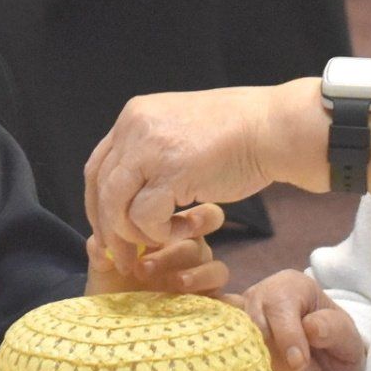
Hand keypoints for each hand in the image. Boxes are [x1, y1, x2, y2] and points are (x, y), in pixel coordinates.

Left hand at [83, 88, 280, 271]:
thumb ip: (151, 150)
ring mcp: (151, 149)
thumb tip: (131, 186)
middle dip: (108, 228)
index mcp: (134, 115)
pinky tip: (184, 229)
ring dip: (134, 234)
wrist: (272, 126)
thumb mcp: (179, 129)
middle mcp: (135, 128)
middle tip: (121, 254)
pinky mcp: (172, 173)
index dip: (98, 203)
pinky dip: (160, 232)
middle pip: (100, 188)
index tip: (109, 229)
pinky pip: (146, 217)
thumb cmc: (237, 131)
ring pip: (116, 206)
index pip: (97, 166)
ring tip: (160, 242)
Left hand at [84, 203, 229, 297]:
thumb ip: (101, 250)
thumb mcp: (102, 268)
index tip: (174, 224)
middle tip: (144, 267)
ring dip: (199, 275)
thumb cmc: (110, 291)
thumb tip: (100, 244)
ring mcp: (201, 285)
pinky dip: (229, 305)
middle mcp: (191, 258)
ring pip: (218, 270)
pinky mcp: (208, 311)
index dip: (198, 217)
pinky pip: (230, 305)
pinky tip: (216, 307)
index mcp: (173, 237)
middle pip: (200, 245)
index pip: (200, 217)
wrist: (109, 328)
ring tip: (176, 284)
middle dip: (174, 253)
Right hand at [229, 269, 366, 370]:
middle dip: (280, 359)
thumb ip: (334, 329)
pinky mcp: (231, 344)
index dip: (287, 337)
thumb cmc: (336, 347)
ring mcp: (239, 321)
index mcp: (290, 286)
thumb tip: (311, 327)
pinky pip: (233, 362)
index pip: (276, 306)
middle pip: (253, 327)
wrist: (327, 370)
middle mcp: (259, 298)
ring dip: (270, 370)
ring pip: (241, 347)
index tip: (301, 364)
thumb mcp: (349, 338)